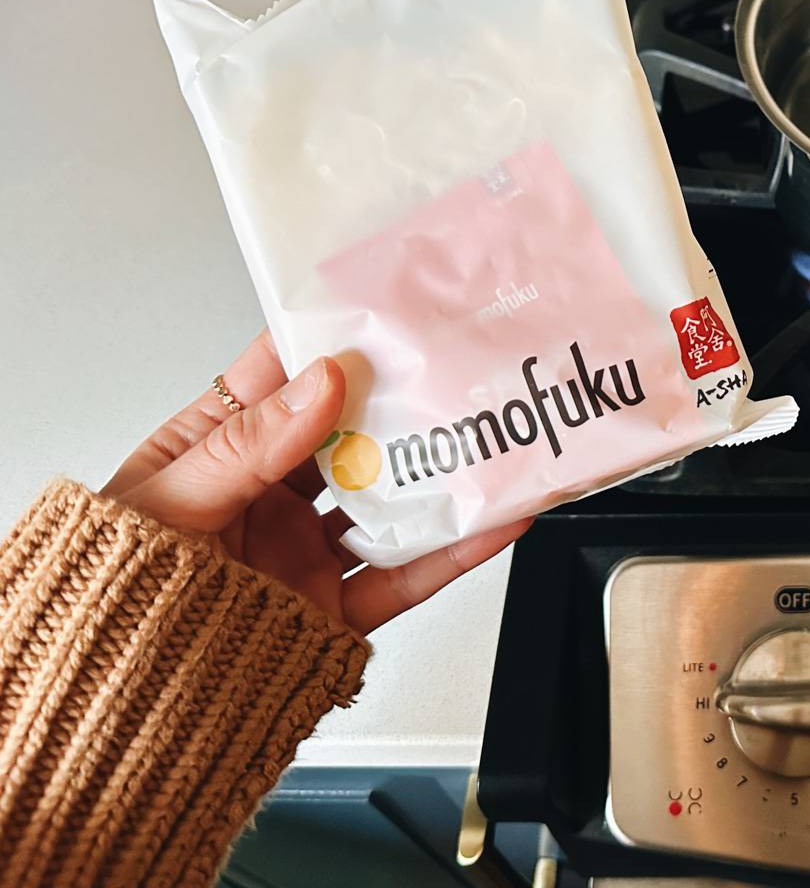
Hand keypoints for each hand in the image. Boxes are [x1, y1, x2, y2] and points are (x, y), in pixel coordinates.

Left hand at [102, 330, 530, 633]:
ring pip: (387, 500)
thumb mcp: (164, 505)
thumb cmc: (108, 597)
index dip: (326, 340)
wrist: (114, 708)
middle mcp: (267, 496)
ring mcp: (304, 551)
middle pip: (348, 434)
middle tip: (449, 367)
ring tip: (487, 437)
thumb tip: (318, 384)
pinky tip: (491, 520)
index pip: (277, 379)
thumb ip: (245, 446)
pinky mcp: (334, 608)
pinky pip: (405, 576)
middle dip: (399, 400)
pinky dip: (454, 550)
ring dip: (438, 471)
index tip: (378, 310)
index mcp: (216, 452)